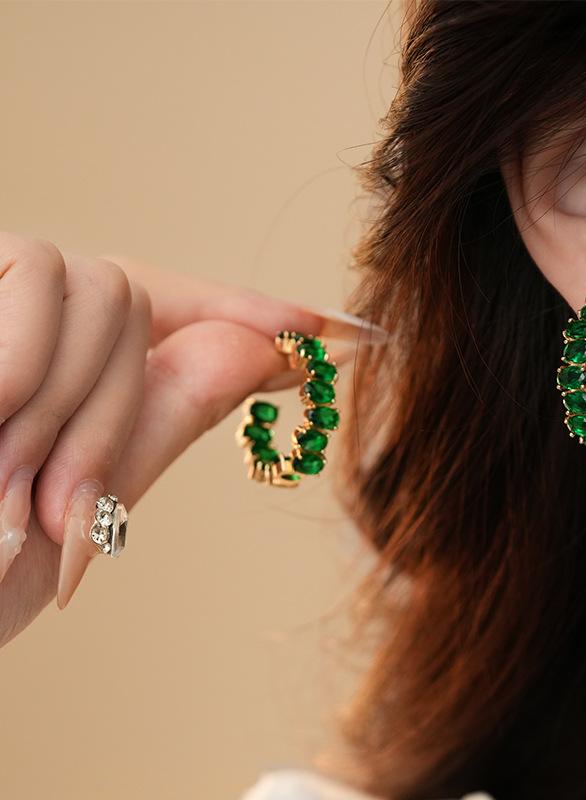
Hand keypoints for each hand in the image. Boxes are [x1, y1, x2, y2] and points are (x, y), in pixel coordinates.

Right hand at [0, 236, 382, 646]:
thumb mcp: (82, 499)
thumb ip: (167, 411)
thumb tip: (273, 348)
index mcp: (66, 364)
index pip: (172, 309)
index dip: (249, 307)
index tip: (330, 324)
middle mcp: (24, 316)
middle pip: (134, 300)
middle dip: (111, 413)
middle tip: (59, 515)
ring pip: (101, 286)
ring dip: (67, 409)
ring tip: (4, 494)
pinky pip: (39, 278)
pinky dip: (28, 366)